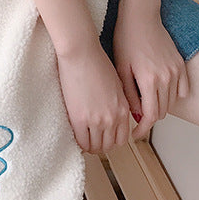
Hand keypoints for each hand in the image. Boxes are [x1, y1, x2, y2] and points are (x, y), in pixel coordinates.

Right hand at [56, 37, 131, 153]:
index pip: (122, 138)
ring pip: (96, 147)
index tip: (104, 137)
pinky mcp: (79, 118)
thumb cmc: (95, 61)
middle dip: (101, 144)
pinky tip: (76, 135)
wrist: (81, 53)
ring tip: (83, 137)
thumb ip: (118, 102)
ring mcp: (97, 120)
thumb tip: (114, 113)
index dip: (112, 140)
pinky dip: (80, 142)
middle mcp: (113, 117)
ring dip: (90, 145)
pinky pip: (82, 141)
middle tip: (92, 138)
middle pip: (109, 145)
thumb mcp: (115, 83)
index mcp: (123, 108)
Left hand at [112, 0, 188, 139]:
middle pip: (162, 111)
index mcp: (149, 80)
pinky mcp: (181, 64)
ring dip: (160, 107)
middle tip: (137, 118)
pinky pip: (182, 89)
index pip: (150, 116)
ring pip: (172, 102)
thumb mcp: (121, 68)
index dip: (142, 128)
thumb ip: (129, 93)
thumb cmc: (126, 39)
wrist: (140, 16)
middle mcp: (166, 78)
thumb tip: (136, 114)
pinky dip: (173, 95)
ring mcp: (176, 71)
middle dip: (149, 118)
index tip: (135, 134)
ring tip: (145, 104)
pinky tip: (160, 92)